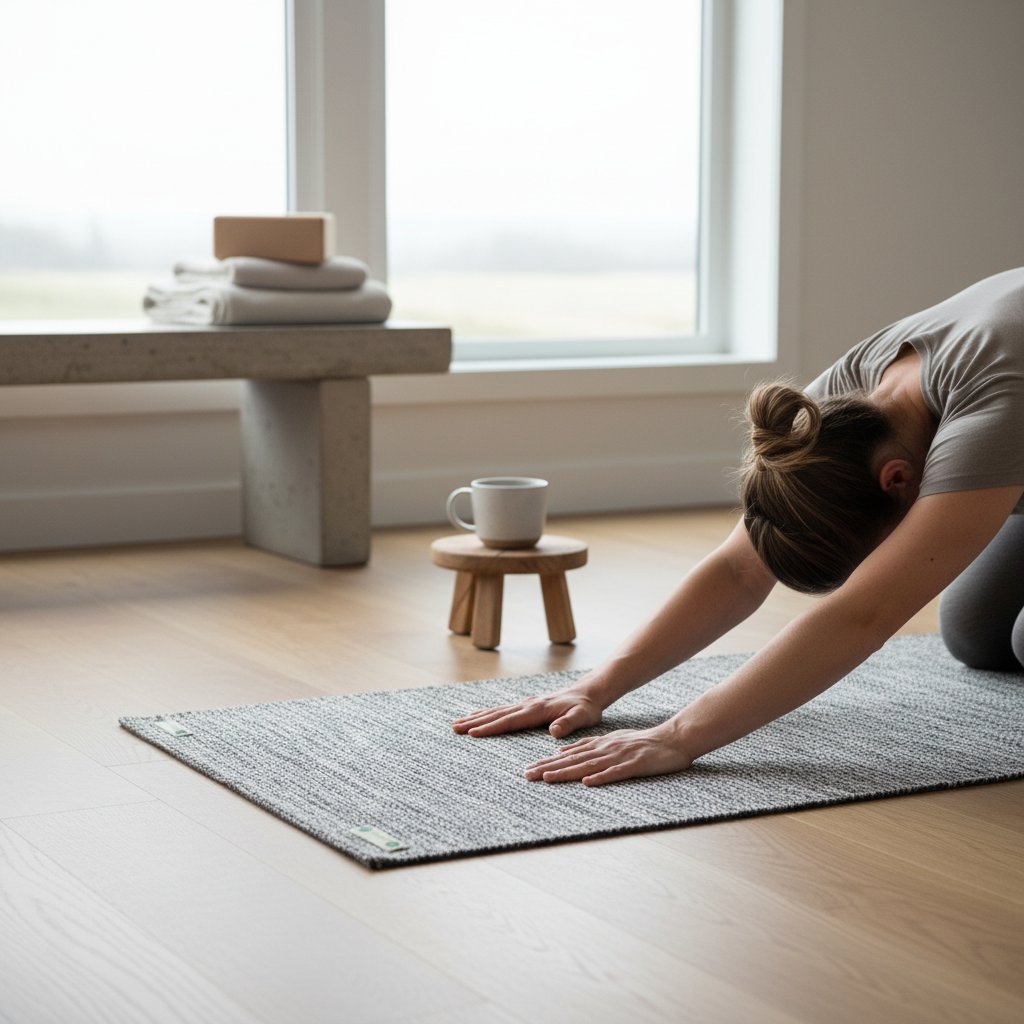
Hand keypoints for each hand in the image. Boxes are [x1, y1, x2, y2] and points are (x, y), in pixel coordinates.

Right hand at [452, 687, 603, 738]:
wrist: (588, 693)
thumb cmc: (586, 708)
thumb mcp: (582, 717)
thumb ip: (569, 723)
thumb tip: (554, 731)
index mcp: (538, 710)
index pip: (510, 720)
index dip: (491, 727)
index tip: (473, 733)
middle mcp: (528, 704)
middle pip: (496, 714)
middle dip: (475, 721)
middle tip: (454, 728)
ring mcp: (525, 703)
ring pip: (496, 710)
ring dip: (476, 717)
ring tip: (457, 723)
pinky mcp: (526, 705)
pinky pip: (502, 710)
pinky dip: (486, 713)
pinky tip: (477, 716)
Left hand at [523, 721, 692, 786]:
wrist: (672, 739)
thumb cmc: (642, 743)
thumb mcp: (611, 740)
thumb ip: (588, 746)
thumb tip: (562, 752)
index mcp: (599, 745)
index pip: (568, 756)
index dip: (547, 763)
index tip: (528, 770)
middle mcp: (605, 749)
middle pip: (572, 760)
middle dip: (549, 768)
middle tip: (527, 776)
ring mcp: (619, 756)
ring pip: (587, 765)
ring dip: (567, 772)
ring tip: (548, 779)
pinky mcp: (634, 765)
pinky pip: (615, 772)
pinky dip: (601, 777)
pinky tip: (586, 783)